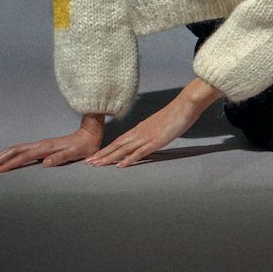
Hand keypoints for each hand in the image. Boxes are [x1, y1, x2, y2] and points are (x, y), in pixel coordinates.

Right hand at [0, 122, 102, 174]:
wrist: (90, 135)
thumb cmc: (84, 147)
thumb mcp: (75, 153)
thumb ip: (60, 157)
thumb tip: (45, 162)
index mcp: (45, 148)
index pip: (23, 157)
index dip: (10, 164)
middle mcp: (40, 145)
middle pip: (13, 151)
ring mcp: (40, 145)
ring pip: (15, 149)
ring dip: (0, 155)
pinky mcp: (41, 147)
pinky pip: (21, 150)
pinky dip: (9, 155)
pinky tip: (4, 159)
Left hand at [84, 90, 212, 167]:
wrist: (184, 105)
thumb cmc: (175, 114)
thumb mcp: (160, 124)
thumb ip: (151, 131)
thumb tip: (147, 138)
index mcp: (140, 128)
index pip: (118, 140)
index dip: (106, 149)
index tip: (95, 155)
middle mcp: (139, 132)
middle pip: (116, 145)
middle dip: (101, 154)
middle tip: (87, 162)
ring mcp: (146, 137)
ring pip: (123, 149)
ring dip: (109, 158)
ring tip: (96, 165)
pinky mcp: (155, 141)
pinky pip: (138, 152)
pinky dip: (128, 159)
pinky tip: (119, 166)